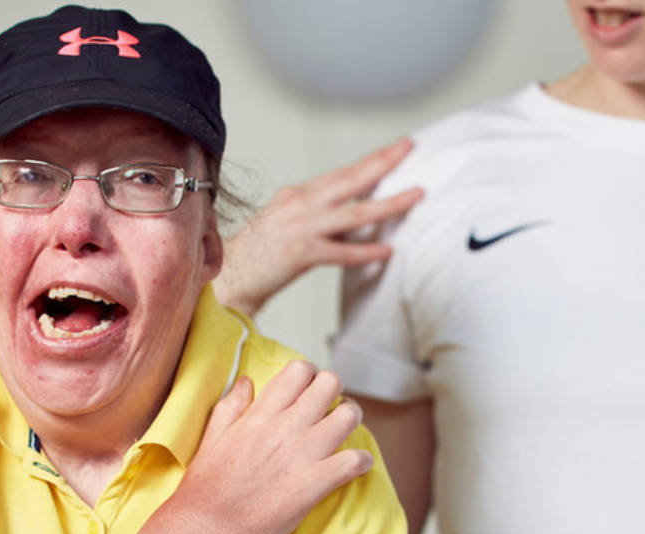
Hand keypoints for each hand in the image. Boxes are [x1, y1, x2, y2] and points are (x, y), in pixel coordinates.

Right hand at [145, 361, 372, 533]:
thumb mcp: (211, 438)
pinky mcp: (314, 484)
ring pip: (349, 416)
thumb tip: (247, 381)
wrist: (206, 533)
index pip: (299, 370)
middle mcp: (284, 427)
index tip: (307, 392)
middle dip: (334, 393)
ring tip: (343, 433)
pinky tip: (356, 467)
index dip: (310, 377)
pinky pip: (354, 461)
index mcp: (260, 414)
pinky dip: (362, 462)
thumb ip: (232, 406)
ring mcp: (302, 454)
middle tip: (329, 409)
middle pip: (330, 384)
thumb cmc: (204, 490)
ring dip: (351, 421)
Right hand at [213, 138, 423, 315]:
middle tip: (409, 148)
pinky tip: (386, 250)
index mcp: (298, 194)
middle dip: (383, 162)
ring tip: (415, 196)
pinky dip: (365, 251)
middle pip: (350, 179)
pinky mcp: (301, 254)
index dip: (372, 159)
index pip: (343, 172)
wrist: (229, 275)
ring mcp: (302, 228)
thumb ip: (316, 212)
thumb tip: (348, 211)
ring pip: (354, 213)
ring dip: (388, 204)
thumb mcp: (287, 220)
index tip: (397, 147)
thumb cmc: (258, 253)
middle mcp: (301, 205)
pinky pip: (341, 252)